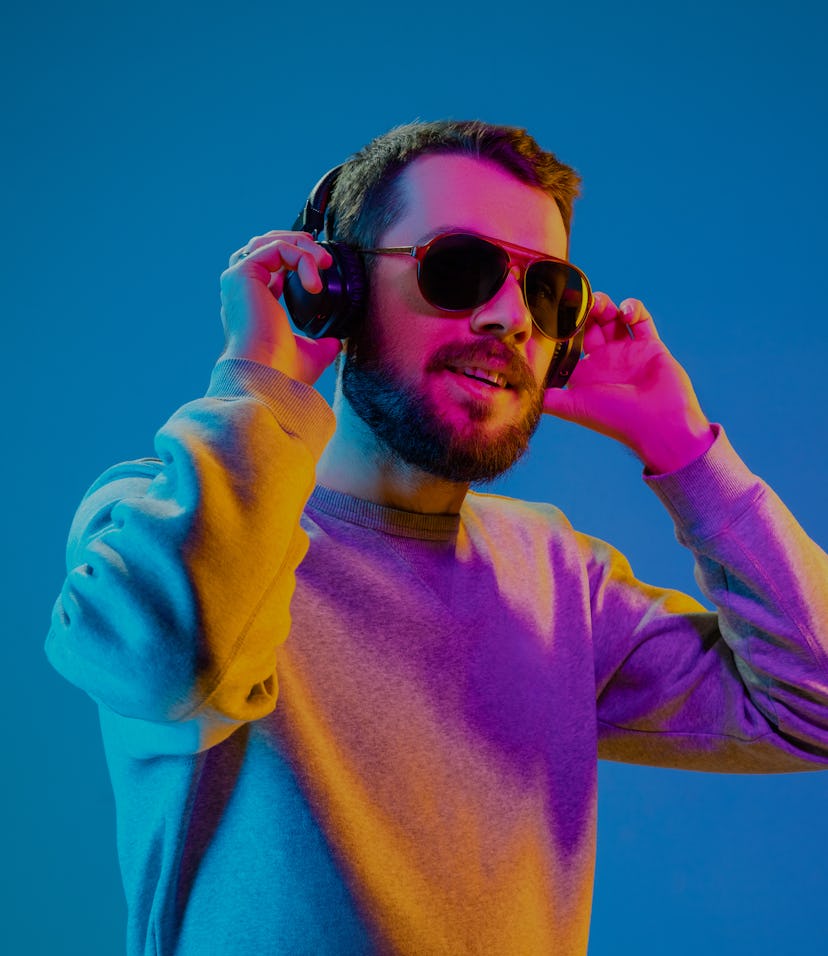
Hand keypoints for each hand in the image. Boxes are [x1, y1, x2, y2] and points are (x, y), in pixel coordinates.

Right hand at [219, 231, 341, 385]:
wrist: (266, 376)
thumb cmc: (282, 371)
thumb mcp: (310, 354)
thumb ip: (320, 344)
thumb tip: (335, 343)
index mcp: (253, 304)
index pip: (268, 267)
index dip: (293, 259)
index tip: (319, 266)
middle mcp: (242, 290)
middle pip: (264, 246)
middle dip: (297, 244)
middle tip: (324, 259)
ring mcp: (239, 280)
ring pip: (269, 242)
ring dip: (302, 247)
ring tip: (324, 264)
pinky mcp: (242, 274)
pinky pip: (276, 249)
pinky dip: (300, 258)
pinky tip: (314, 284)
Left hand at [542, 292, 714, 473]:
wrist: (659, 424)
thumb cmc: (616, 418)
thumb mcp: (575, 407)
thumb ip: (549, 399)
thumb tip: (522, 392)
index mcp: (585, 372)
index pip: (569, 342)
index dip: (562, 326)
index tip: (554, 310)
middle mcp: (605, 360)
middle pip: (590, 325)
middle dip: (584, 310)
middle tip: (578, 300)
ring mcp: (628, 351)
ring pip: (613, 318)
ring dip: (605, 306)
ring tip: (600, 304)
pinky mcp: (651, 346)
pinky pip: (642, 320)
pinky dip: (633, 309)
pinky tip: (625, 311)